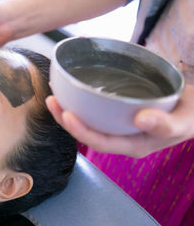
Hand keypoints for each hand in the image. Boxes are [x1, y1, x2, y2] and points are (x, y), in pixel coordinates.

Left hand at [46, 84, 193, 157]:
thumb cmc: (192, 115)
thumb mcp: (185, 120)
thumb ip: (166, 124)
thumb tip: (141, 119)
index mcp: (134, 145)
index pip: (101, 142)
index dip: (81, 131)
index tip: (67, 114)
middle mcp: (121, 138)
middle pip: (87, 132)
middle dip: (66, 119)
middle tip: (52, 100)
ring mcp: (118, 127)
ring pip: (88, 121)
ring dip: (69, 109)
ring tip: (54, 93)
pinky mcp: (117, 114)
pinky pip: (95, 110)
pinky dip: (81, 100)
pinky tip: (71, 87)